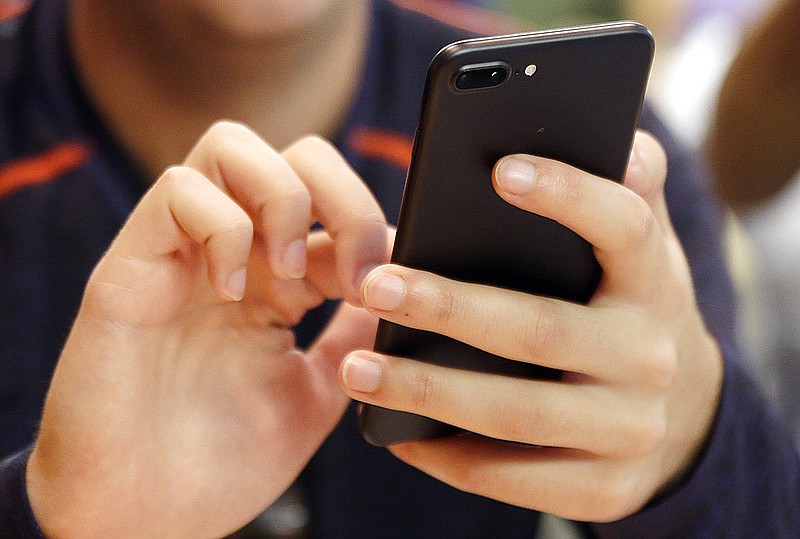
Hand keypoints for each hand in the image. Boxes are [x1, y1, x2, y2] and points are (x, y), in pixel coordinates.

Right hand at [26, 123, 388, 537]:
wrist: (145, 517)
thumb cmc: (224, 463)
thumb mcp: (315, 393)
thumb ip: (352, 338)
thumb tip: (399, 290)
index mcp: (276, 283)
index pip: (333, 208)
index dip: (373, 230)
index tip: (394, 283)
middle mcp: (232, 255)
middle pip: (295, 154)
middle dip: (344, 196)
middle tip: (354, 272)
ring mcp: (181, 254)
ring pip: (233, 146)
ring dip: (284, 200)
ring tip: (291, 277)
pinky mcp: (131, 264)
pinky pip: (178, 191)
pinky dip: (223, 228)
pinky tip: (234, 292)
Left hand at [339, 131, 722, 521]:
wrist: (683, 410)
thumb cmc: (630, 306)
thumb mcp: (640, 251)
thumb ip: (626, 193)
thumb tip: (617, 139)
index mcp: (654, 281)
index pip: (624, 227)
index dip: (567, 196)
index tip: (497, 170)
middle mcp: (649, 357)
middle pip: (542, 329)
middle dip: (450, 308)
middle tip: (375, 287)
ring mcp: (631, 430)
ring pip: (518, 413)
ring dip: (429, 393)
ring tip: (357, 370)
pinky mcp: (608, 490)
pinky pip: (516, 480)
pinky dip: (452, 459)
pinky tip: (400, 435)